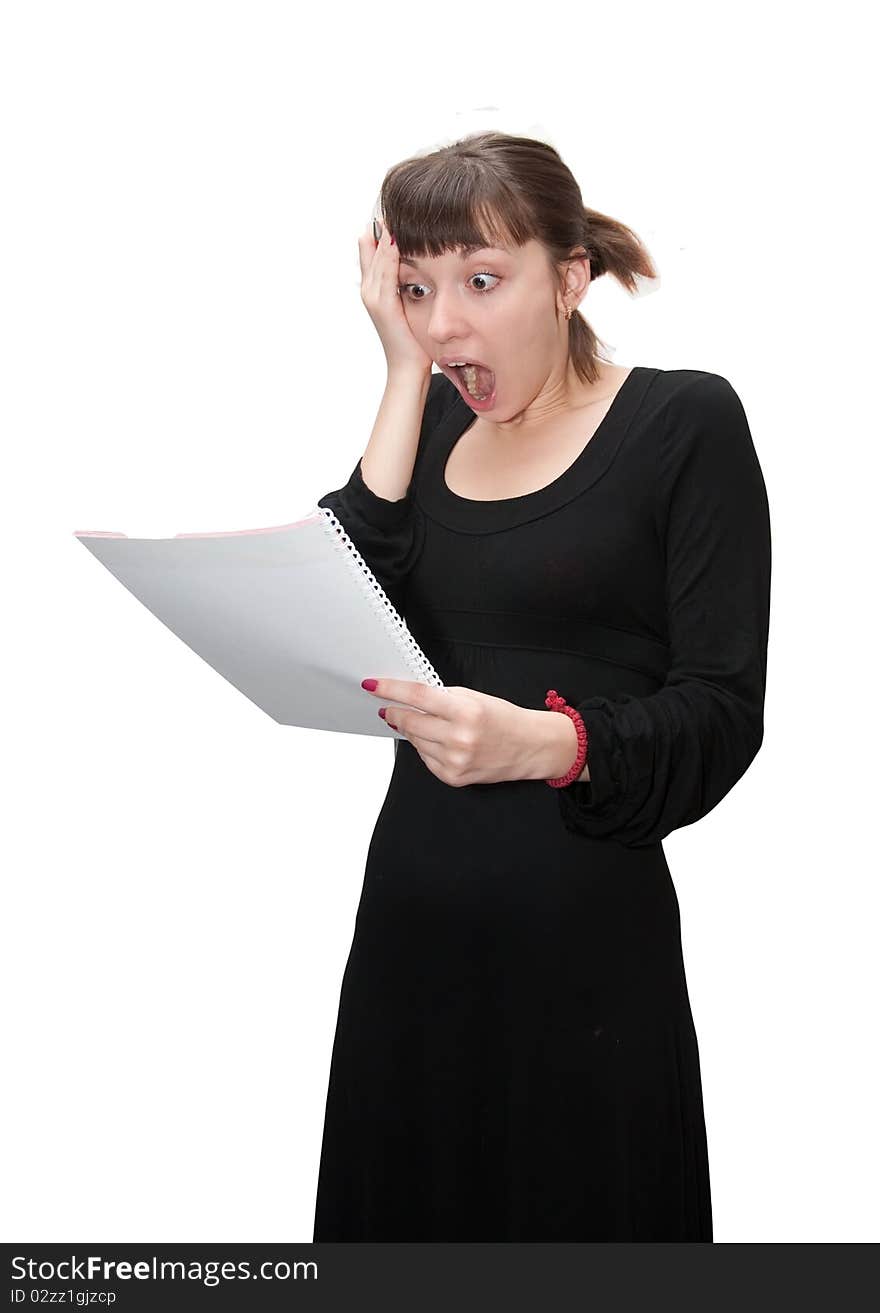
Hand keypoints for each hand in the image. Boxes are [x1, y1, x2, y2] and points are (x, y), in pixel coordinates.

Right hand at [358, 219, 433, 376]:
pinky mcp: (382, 304)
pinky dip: (388, 254)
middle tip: (392, 199)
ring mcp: (373, 297)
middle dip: (381, 225)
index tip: (396, 208)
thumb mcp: (411, 306)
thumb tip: (420, 266)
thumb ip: (410, 285)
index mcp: (375, 288)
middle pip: (370, 247)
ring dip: (383, 234)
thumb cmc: (414, 340)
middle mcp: (369, 289)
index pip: (373, 250)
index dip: (382, 229)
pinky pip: (384, 272)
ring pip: (376, 257)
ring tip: (392, 210)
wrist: (408, 368)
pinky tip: (395, 237)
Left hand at [362, 678, 541, 786]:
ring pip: (415, 741)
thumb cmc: (503, 719)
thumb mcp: (474, 698)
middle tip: (389, 708)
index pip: (417, 696)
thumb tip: (408, 697)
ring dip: (413, 730)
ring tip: (427, 724)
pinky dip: (426, 748)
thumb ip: (442, 697)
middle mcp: (459, 738)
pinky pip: (425, 759)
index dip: (391, 689)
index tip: (373, 685)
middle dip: (395, 713)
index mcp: (466, 712)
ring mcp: (455, 760)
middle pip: (410, 721)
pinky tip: (440, 742)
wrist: (529, 746)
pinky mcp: (453, 777)